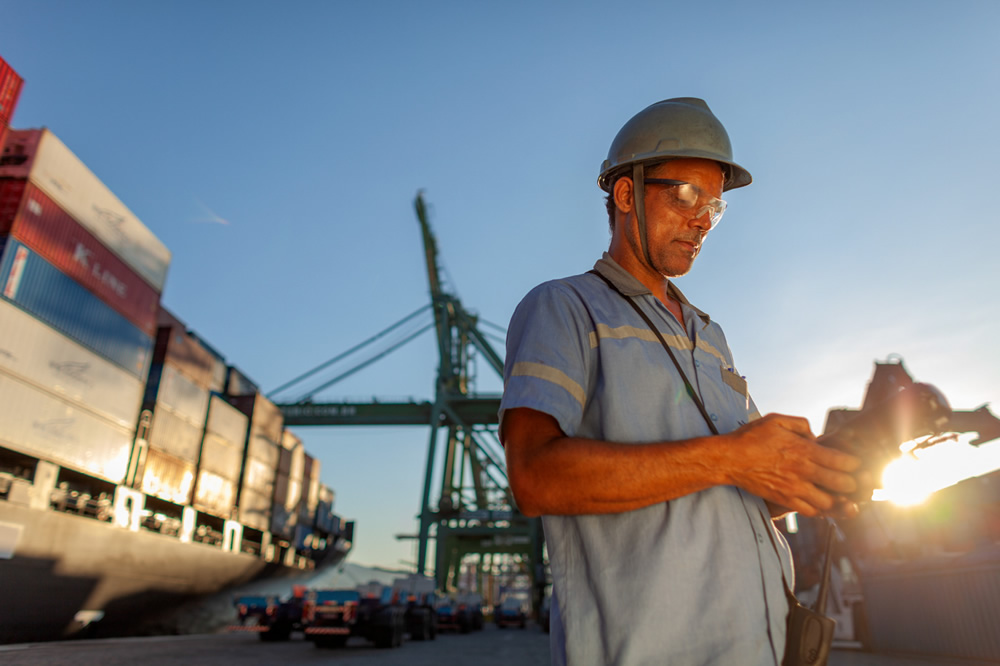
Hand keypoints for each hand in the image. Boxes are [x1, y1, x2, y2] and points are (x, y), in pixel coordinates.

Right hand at [722, 413, 862, 516]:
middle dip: (852, 482)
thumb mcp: (776, 420)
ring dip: (837, 498)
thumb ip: (801, 424)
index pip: (842, 461)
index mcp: (804, 450)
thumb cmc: (751, 437)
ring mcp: (794, 487)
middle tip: (852, 480)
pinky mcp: (784, 499)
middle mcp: (802, 470)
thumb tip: (815, 436)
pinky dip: (819, 508)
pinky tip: (818, 501)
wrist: (729, 459)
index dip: (854, 464)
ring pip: (829, 501)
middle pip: (841, 483)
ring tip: (837, 494)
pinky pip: (810, 511)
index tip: (855, 463)